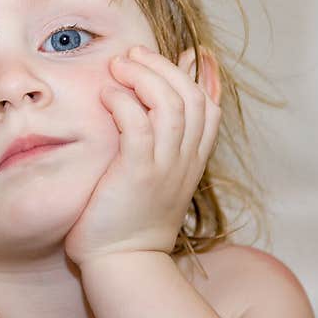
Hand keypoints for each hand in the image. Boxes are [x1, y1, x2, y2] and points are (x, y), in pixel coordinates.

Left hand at [64, 45, 221, 266]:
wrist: (122, 264)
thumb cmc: (126, 218)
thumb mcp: (153, 177)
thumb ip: (156, 143)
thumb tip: (148, 105)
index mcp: (191, 160)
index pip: (210, 107)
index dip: (200, 74)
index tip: (181, 53)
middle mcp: (185, 161)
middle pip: (192, 97)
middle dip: (163, 66)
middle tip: (132, 54)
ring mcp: (165, 168)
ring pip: (171, 105)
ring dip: (144, 76)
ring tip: (117, 65)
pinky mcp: (139, 174)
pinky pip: (140, 126)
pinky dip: (124, 103)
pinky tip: (106, 95)